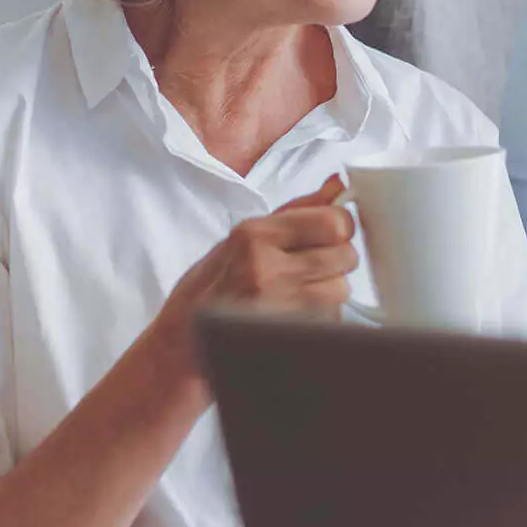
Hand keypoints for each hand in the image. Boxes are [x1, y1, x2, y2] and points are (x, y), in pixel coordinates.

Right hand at [142, 175, 359, 387]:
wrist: (181, 342)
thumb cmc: (210, 287)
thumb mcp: (242, 238)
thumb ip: (296, 210)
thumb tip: (338, 185)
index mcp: (254, 235)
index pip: (334, 223)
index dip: (340, 228)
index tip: (330, 234)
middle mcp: (267, 268)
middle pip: (345, 256)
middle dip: (336, 260)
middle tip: (311, 266)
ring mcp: (277, 305)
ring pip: (341, 289)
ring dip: (329, 291)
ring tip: (298, 293)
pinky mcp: (287, 335)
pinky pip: (330, 318)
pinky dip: (320, 316)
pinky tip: (292, 315)